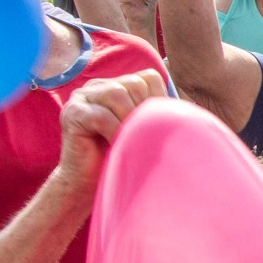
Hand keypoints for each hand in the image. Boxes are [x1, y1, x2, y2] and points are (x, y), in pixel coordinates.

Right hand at [57, 69, 167, 185]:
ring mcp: (81, 97)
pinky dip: (114, 131)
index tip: (154, 128)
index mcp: (116, 85)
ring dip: (129, 120)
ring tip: (129, 140)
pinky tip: (116, 145)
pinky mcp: (72, 113)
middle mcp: (97, 86)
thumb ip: (157, 114)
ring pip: (116, 94)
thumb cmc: (121, 158)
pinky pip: (100, 115)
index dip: (158, 100)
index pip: (147, 77)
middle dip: (143, 111)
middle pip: (133, 83)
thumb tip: (190, 109)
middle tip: (141, 136)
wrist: (89, 185)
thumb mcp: (143, 131)